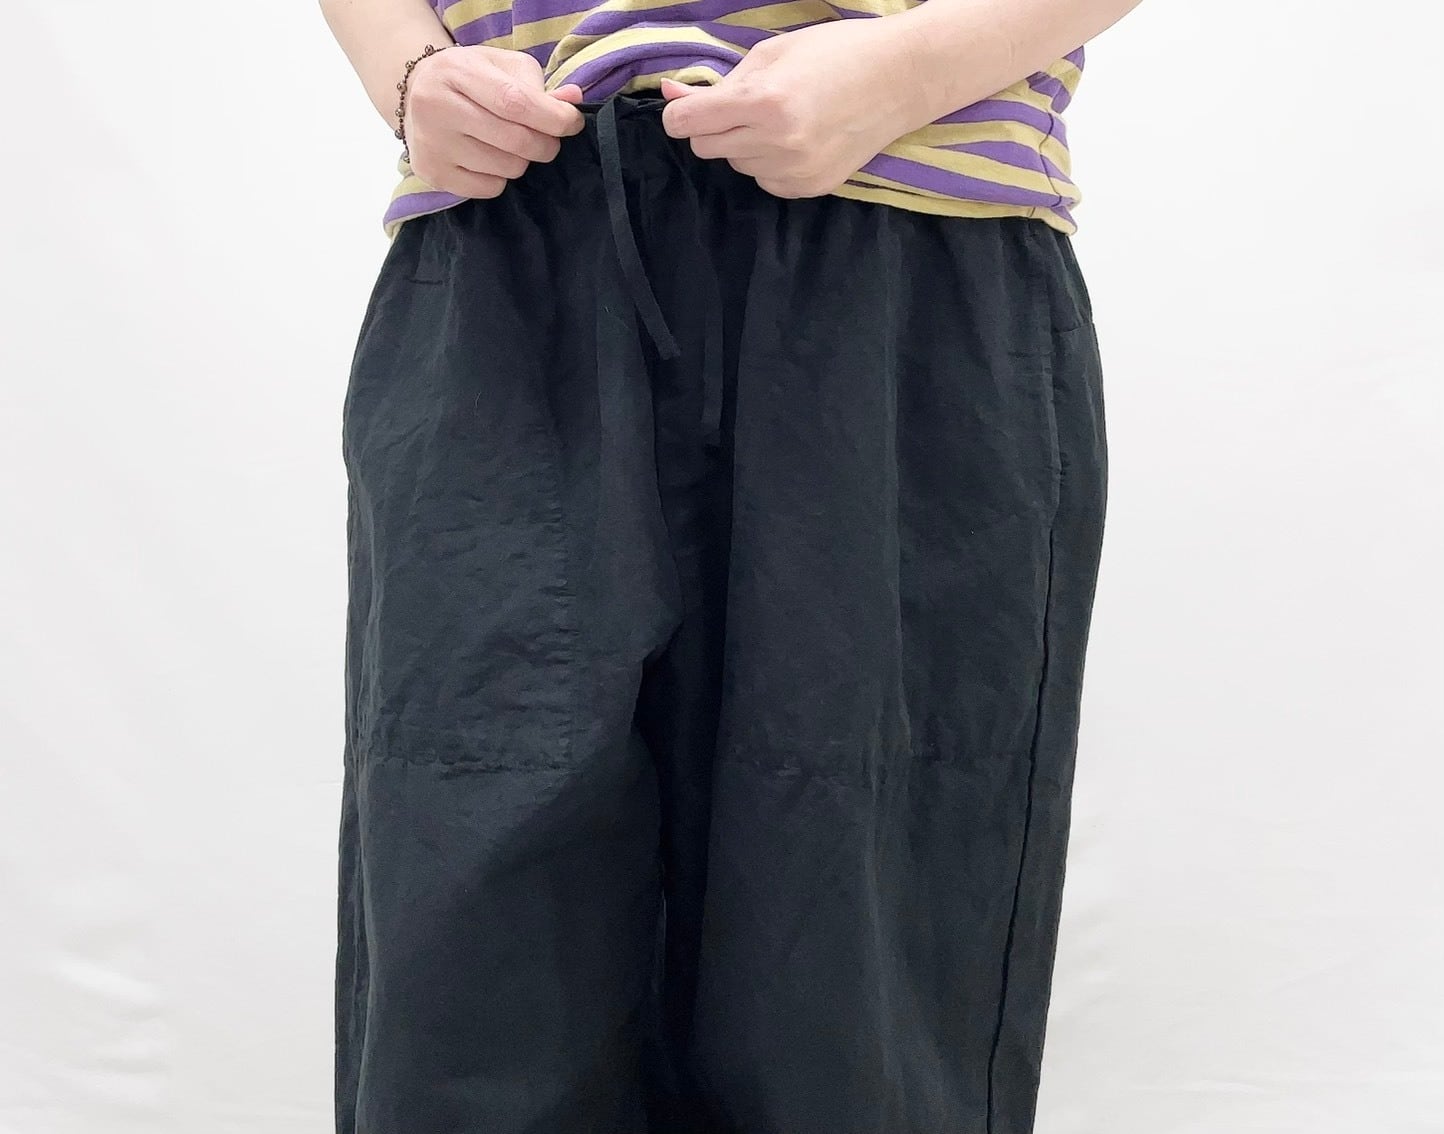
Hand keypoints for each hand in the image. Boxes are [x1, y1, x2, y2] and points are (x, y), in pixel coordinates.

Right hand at [404, 46, 585, 197]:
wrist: (416, 93)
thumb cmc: (470, 77)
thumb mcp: (501, 66)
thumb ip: (537, 85)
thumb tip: (573, 101)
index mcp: (456, 72)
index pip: (515, 102)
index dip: (553, 118)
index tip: (573, 123)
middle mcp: (437, 107)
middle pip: (515, 140)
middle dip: (545, 144)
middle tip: (548, 139)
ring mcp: (432, 144)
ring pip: (507, 168)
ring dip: (522, 161)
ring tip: (511, 145)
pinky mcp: (433, 173)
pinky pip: (489, 188)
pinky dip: (500, 177)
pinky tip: (488, 158)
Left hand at [659, 18, 920, 197]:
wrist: (901, 79)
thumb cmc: (836, 52)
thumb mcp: (771, 54)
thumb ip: (720, 81)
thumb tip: (668, 95)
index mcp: (762, 102)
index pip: (686, 123)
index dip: (681, 112)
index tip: (690, 105)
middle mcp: (775, 143)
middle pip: (705, 147)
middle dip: (714, 126)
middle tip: (746, 104)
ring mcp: (794, 171)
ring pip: (736, 164)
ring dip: (744, 144)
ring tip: (781, 118)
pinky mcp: (810, 188)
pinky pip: (764, 180)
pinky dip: (769, 162)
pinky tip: (797, 139)